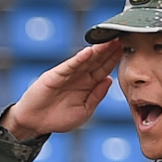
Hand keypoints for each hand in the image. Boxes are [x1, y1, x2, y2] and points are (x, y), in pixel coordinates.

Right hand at [5, 42, 120, 138]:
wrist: (35, 123)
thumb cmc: (58, 118)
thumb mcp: (84, 111)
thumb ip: (97, 96)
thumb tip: (110, 80)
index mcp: (88, 85)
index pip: (104, 69)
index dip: (114, 59)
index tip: (126, 49)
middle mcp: (79, 76)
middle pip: (97, 60)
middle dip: (109, 50)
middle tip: (122, 38)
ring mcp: (67, 74)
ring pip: (85, 60)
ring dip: (97, 51)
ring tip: (109, 41)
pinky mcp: (55, 75)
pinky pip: (69, 66)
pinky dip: (78, 59)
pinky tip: (88, 52)